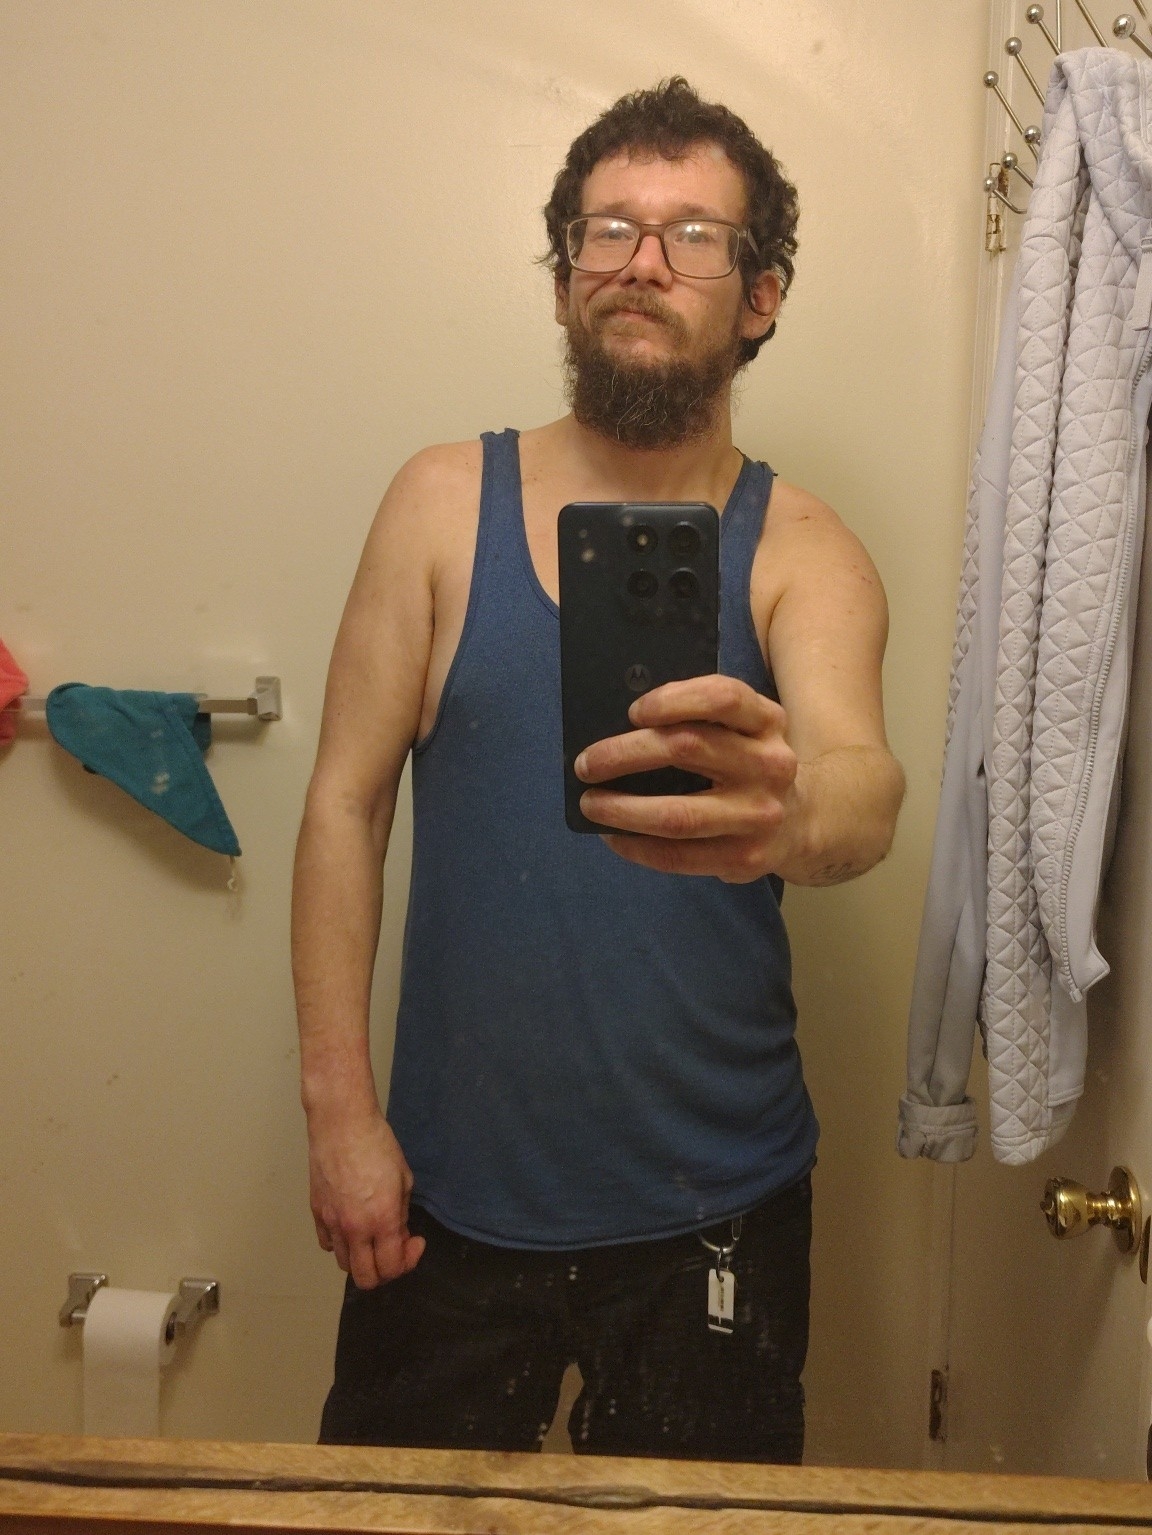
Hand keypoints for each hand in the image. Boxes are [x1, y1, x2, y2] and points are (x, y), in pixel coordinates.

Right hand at [307, 1107, 425, 1287]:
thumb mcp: (404, 1178)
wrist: (342, 1124)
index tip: (415, 1242)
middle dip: (384, 1272)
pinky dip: (341, 1244)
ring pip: (344, 1264)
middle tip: (394, 1249)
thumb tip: (398, 1234)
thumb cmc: (378, 1144)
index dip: (408, 1262)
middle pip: (365, 1279)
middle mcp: (355, 1229)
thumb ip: (401, 1214)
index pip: (392, 1268)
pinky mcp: (316, 1213)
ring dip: (362, 1259)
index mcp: (382, 1220)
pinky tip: (351, 1226)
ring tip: (372, 1237)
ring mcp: (331, 1223)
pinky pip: (327, 1244)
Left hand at [574, 675, 798, 882]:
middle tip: (586, 764)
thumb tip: (616, 728)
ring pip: (679, 814)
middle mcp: (771, 764)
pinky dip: (637, 847)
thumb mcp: (740, 729)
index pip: (723, 697)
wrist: (800, 820)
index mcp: (767, 721)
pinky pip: (679, 856)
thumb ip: (698, 719)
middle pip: (689, 748)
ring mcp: (761, 815)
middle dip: (625, 754)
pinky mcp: (746, 859)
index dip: (673, 699)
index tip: (633, 711)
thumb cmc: (745, 762)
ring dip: (622, 810)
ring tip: (591, 804)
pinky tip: (613, 837)